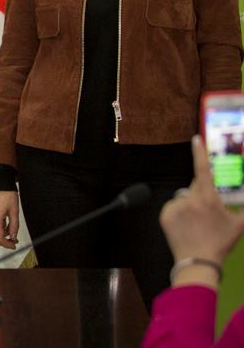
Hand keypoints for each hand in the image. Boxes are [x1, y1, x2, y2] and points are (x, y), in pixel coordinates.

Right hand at [0, 191, 19, 248]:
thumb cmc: (7, 194)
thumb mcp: (14, 211)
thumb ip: (14, 226)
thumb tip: (13, 236)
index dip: (7, 244)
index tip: (14, 245)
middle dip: (4, 242)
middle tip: (14, 242)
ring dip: (2, 236)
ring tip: (12, 233)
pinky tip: (7, 226)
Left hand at [159, 135, 243, 286]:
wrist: (199, 261)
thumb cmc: (221, 243)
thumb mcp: (240, 224)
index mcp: (209, 199)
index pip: (203, 170)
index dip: (200, 153)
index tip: (197, 140)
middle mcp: (190, 199)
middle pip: (195, 187)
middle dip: (203, 193)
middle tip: (208, 212)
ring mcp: (176, 206)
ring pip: (184, 198)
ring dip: (190, 205)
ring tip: (197, 224)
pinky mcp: (165, 214)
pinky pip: (174, 207)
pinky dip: (179, 213)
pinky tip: (186, 226)